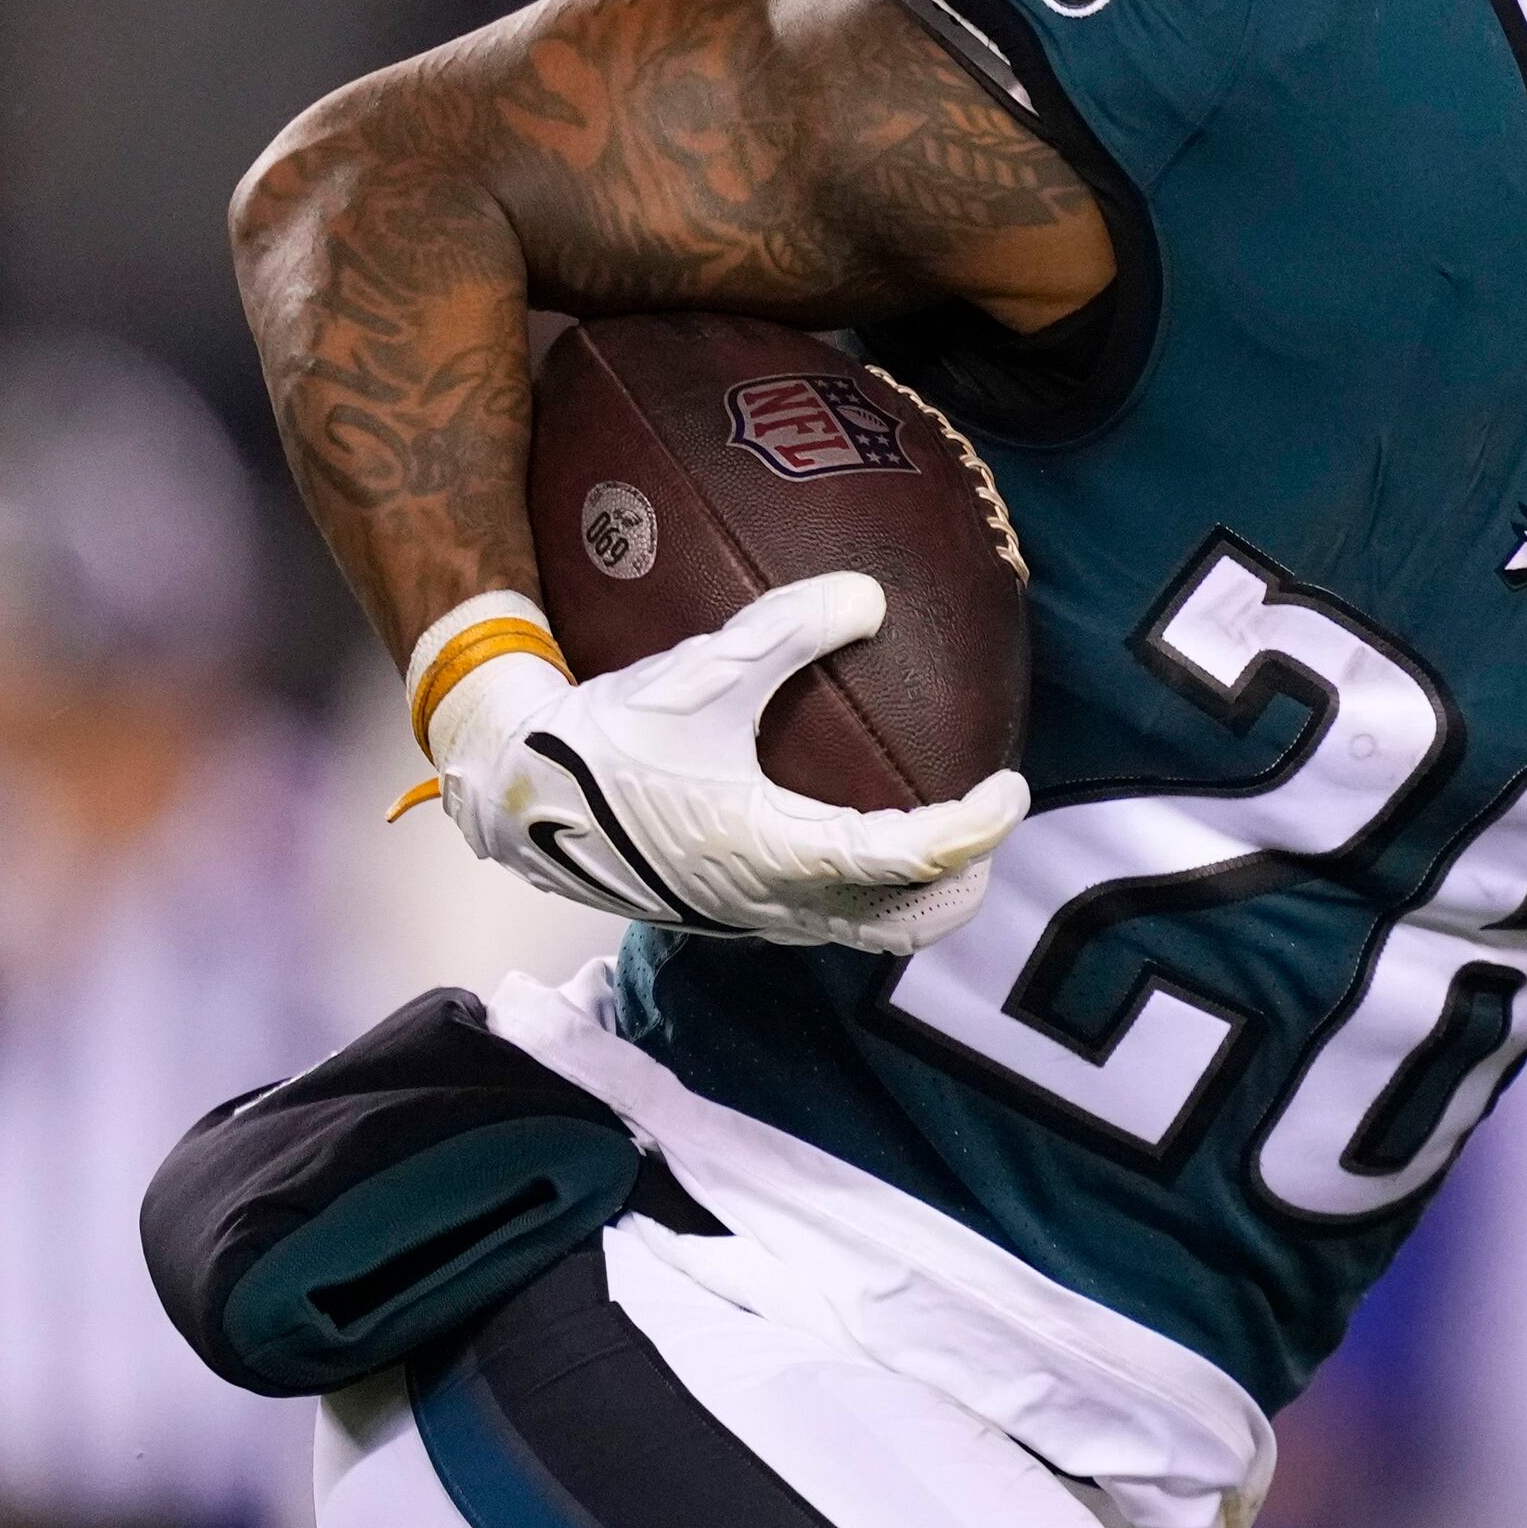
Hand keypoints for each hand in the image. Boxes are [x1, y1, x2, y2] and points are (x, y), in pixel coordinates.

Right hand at [425, 576, 1026, 954]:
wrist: (516, 791)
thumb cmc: (607, 734)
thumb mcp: (701, 670)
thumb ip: (788, 628)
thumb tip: (869, 595)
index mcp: (777, 850)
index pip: (912, 858)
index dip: (976, 827)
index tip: (1010, 787)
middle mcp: (770, 901)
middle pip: (905, 923)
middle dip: (960, 881)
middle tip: (986, 819)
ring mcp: (747, 917)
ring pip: (862, 932)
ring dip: (915, 895)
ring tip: (944, 834)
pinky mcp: (724, 913)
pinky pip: (821, 922)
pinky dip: (865, 895)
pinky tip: (861, 839)